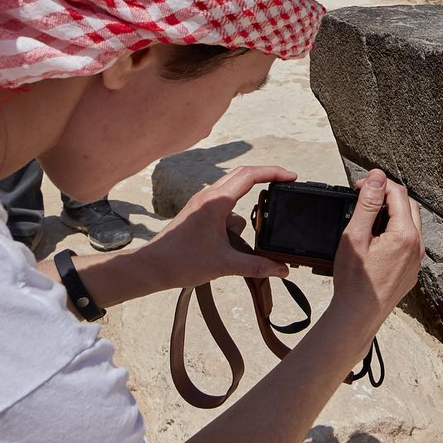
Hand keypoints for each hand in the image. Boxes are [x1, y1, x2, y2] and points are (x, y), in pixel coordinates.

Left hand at [144, 165, 296, 287]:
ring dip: (247, 203)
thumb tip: (282, 269)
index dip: (274, 172)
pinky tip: (234, 239)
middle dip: (266, 178)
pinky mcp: (199, 213)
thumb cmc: (181, 261)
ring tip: (257, 225)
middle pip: (243, 175)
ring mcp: (202, 203)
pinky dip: (235, 216)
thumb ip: (257, 266)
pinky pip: (224, 205)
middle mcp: (209, 196)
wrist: (151, 267)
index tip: (291, 177)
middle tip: (285, 184)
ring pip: (233, 191)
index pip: (250, 176)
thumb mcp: (224, 264)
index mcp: (216, 202)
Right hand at [329, 170, 424, 328]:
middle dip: (387, 196)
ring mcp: (416, 259)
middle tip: (363, 198)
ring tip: (367, 220)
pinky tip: (375, 240)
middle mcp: (417, 246)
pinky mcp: (412, 270)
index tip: (359, 186)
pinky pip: (408, 242)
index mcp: (405, 235)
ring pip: (410, 224)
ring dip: (392, 214)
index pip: (398, 193)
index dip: (377, 184)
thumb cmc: (354, 281)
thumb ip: (367, 204)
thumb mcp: (355, 236)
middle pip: (408, 205)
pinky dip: (394, 232)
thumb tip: (376, 177)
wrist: (358, 315)